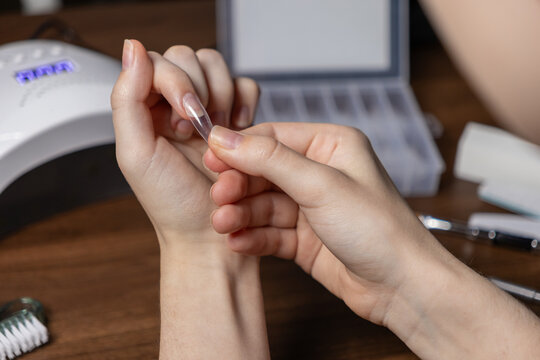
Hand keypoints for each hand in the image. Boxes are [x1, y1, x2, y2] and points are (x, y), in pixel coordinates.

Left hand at [112, 41, 269, 358]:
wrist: (213, 237)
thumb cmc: (174, 207)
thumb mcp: (136, 155)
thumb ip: (127, 99)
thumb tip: (132, 49)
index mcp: (145, 112)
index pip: (158, 63)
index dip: (175, 83)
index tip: (182, 122)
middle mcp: (174, 107)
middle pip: (188, 58)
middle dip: (198, 91)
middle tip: (197, 131)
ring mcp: (207, 111)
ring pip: (217, 66)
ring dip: (221, 95)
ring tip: (217, 133)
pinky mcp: (237, 120)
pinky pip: (245, 85)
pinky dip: (245, 99)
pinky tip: (238, 126)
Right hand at [204, 123, 443, 323]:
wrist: (403, 287)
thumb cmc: (379, 228)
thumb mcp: (321, 185)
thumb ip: (270, 160)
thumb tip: (225, 138)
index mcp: (331, 146)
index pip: (273, 138)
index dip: (240, 147)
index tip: (211, 158)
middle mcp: (320, 174)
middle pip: (264, 171)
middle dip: (239, 185)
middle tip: (219, 197)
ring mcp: (311, 208)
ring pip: (263, 204)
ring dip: (241, 213)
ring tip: (224, 223)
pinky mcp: (305, 239)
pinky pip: (270, 232)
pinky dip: (252, 236)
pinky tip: (238, 242)